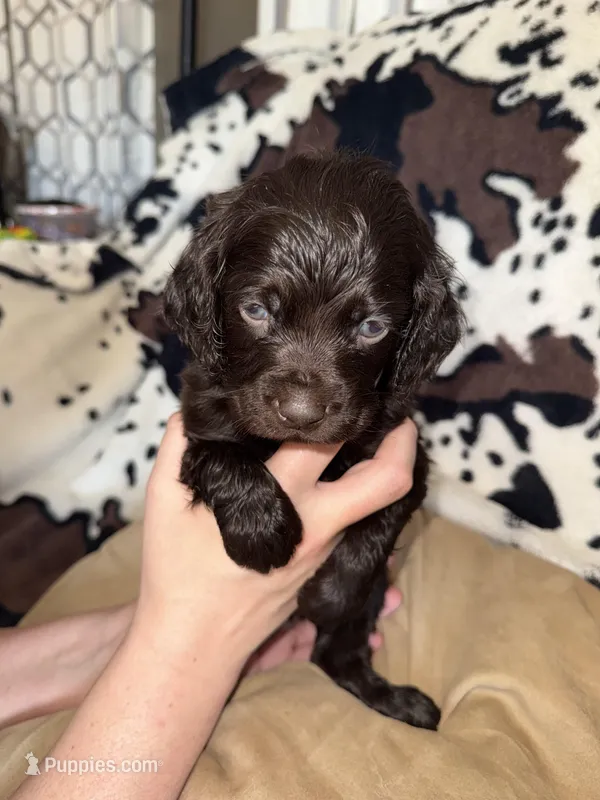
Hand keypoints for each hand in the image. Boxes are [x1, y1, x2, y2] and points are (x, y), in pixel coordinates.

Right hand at [135, 414, 416, 670]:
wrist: (194, 643)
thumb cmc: (177, 572)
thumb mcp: (163, 504)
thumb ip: (178, 447)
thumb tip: (194, 408)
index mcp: (280, 502)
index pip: (326, 444)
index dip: (345, 411)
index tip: (350, 387)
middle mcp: (316, 527)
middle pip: (386, 484)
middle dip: (403, 445)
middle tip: (398, 416)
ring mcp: (326, 553)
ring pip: (377, 508)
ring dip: (383, 472)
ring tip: (371, 439)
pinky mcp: (325, 572)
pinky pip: (357, 530)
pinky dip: (362, 501)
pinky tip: (345, 481)